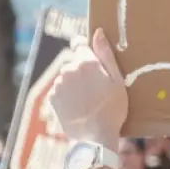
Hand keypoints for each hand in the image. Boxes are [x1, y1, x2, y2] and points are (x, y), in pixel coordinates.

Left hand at [46, 28, 127, 145]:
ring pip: (67, 76)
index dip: (85, 46)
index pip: (79, 42)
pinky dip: (67, 94)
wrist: (94, 137)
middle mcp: (68, 69)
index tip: (92, 55)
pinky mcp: (52, 98)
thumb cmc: (112, 108)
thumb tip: (98, 32)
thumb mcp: (117, 80)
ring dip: (75, 82)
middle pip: (74, 61)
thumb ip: (106, 54)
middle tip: (97, 85)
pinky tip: (79, 105)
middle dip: (83, 68)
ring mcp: (58, 84)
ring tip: (89, 98)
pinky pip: (60, 89)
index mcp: (86, 62)